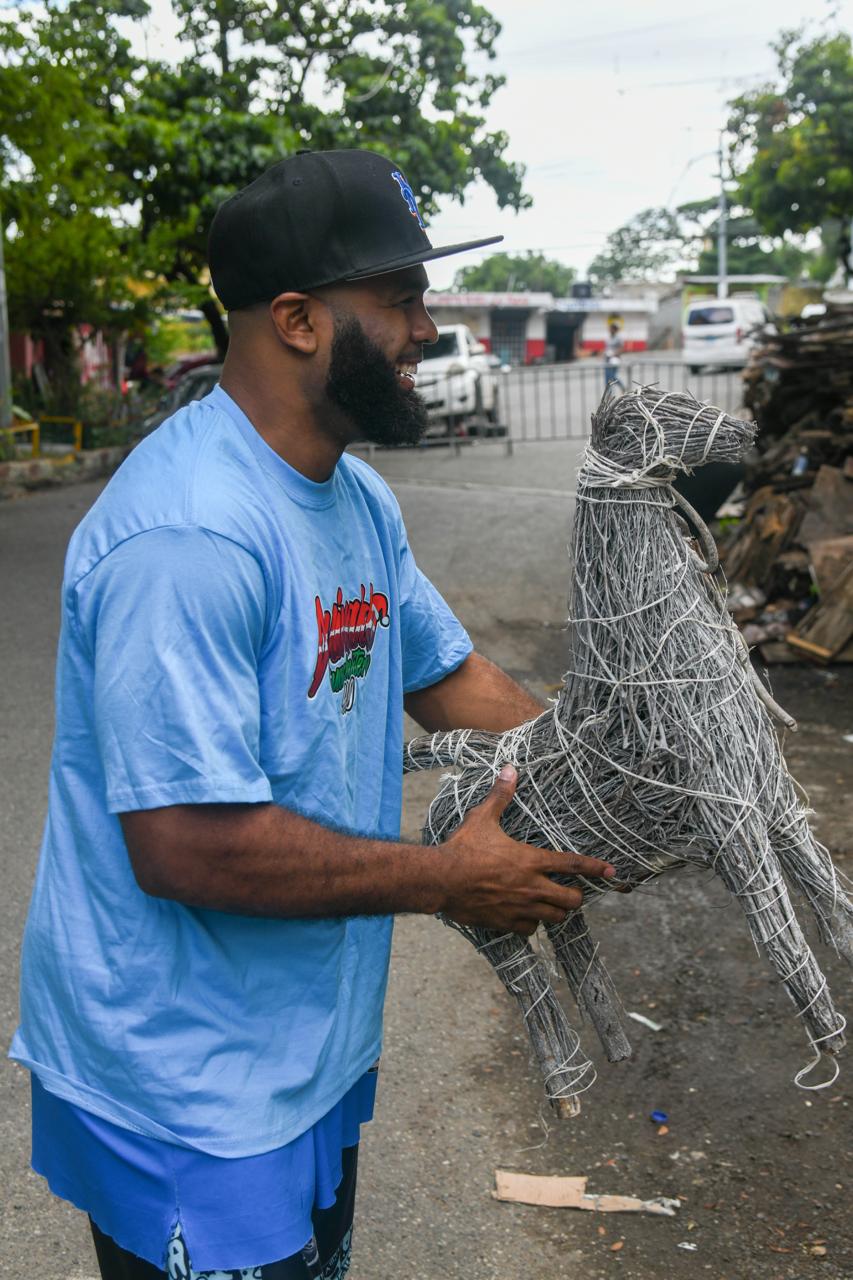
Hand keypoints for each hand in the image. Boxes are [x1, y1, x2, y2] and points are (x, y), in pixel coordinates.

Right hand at [438, 765, 615, 935]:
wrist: (441, 880)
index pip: (572, 865)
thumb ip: (501, 796)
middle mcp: (532, 887)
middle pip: (572, 900)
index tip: (611, 872)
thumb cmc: (462, 848)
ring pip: (555, 918)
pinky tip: (524, 915)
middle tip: (569, 890)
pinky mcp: (506, 922)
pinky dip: (531, 923)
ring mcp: (520, 908)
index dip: (595, 868)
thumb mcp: (482, 818)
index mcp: (531, 861)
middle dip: (575, 895)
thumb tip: (510, 769)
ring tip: (551, 904)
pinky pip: (530, 929)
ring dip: (556, 911)